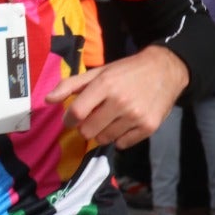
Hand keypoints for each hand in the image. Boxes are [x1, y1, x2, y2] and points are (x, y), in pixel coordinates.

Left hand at [46, 44, 188, 148]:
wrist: (165, 69)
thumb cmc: (126, 71)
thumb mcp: (98, 72)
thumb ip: (71, 85)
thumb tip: (48, 100)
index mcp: (105, 85)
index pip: (77, 113)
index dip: (68, 120)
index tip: (70, 119)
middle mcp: (120, 102)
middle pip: (88, 131)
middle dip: (85, 127)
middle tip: (93, 118)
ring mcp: (136, 116)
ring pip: (104, 139)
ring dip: (102, 133)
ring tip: (110, 119)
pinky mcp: (149, 127)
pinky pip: (123, 144)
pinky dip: (119, 138)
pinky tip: (124, 124)